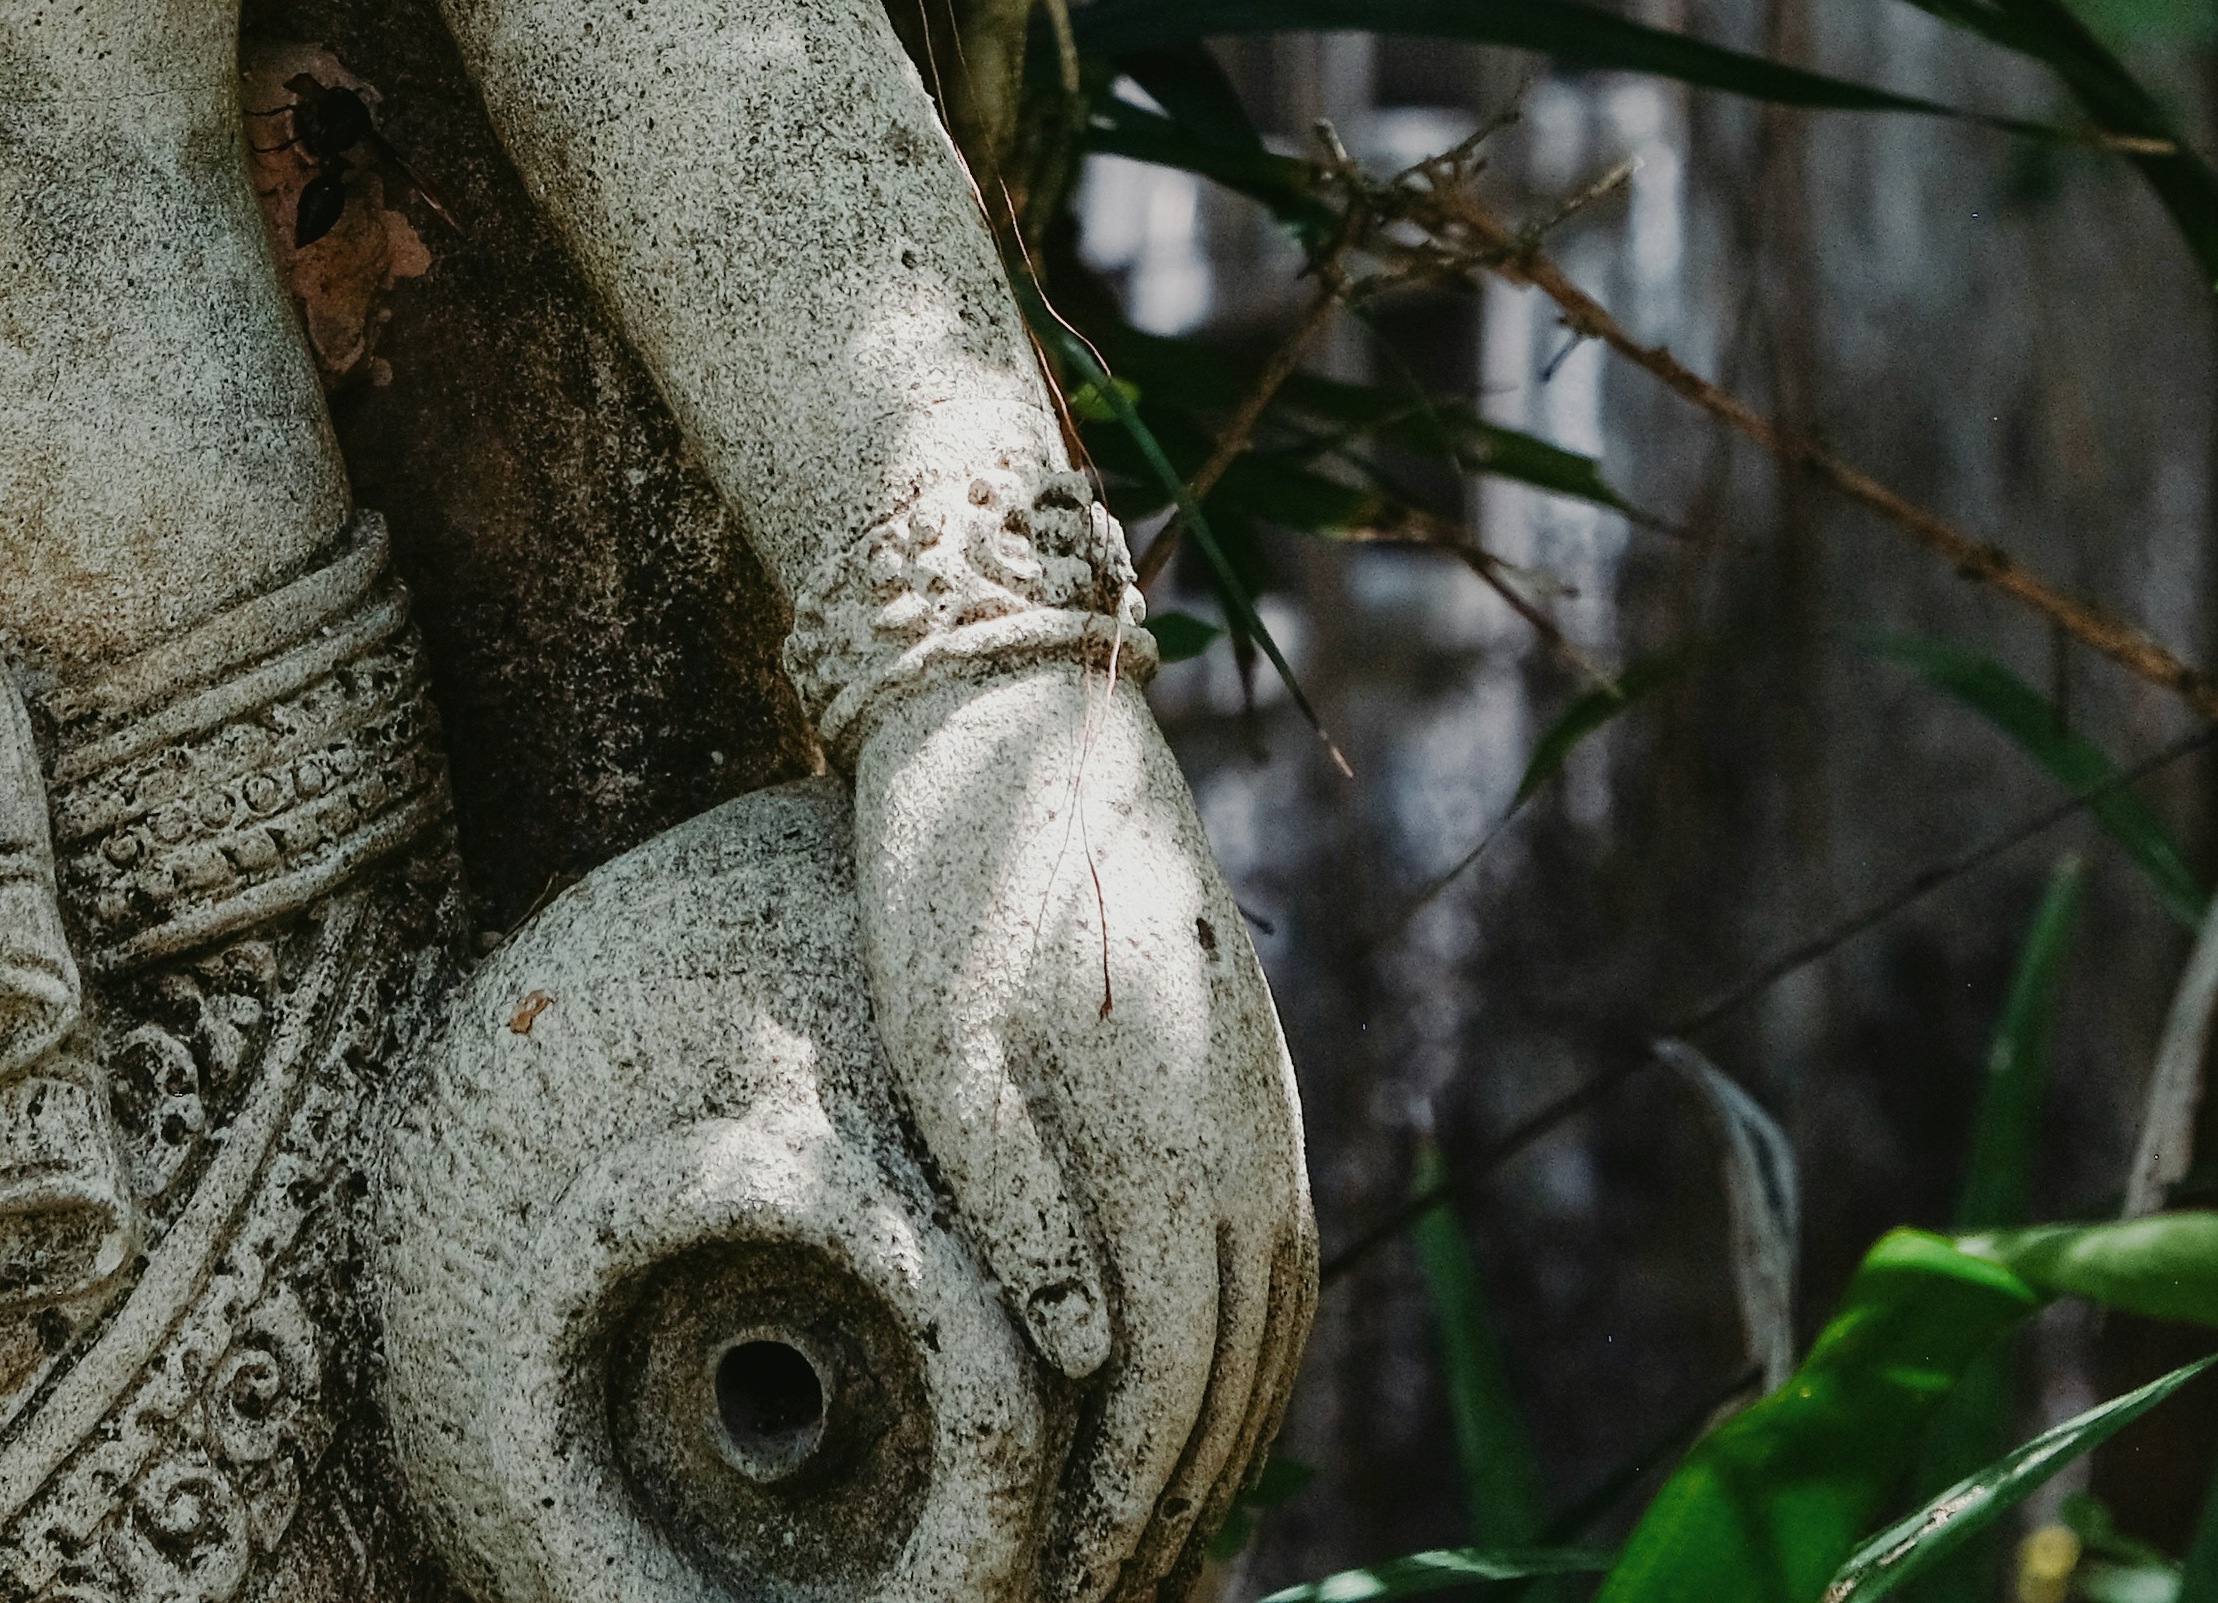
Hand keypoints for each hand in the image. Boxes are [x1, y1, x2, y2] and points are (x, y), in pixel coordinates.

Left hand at [854, 657, 1315, 1602]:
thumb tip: (1088, 1363)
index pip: (1163, 1391)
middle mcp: (1243, 1135)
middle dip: (1174, 1513)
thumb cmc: (945, 868)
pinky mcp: (1253, 1068)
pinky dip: (1250, 1354)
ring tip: (1161, 1538)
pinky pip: (1278, 1252)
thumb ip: (1012, 1199)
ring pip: (1272, 1329)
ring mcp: (1262, 1100)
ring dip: (1225, 1448)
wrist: (1021, 704)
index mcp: (1163, 1138)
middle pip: (1230, 1382)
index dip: (1121, 1512)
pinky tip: (1200, 1393)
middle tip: (1103, 1599)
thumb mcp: (940, 1033)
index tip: (1062, 1592)